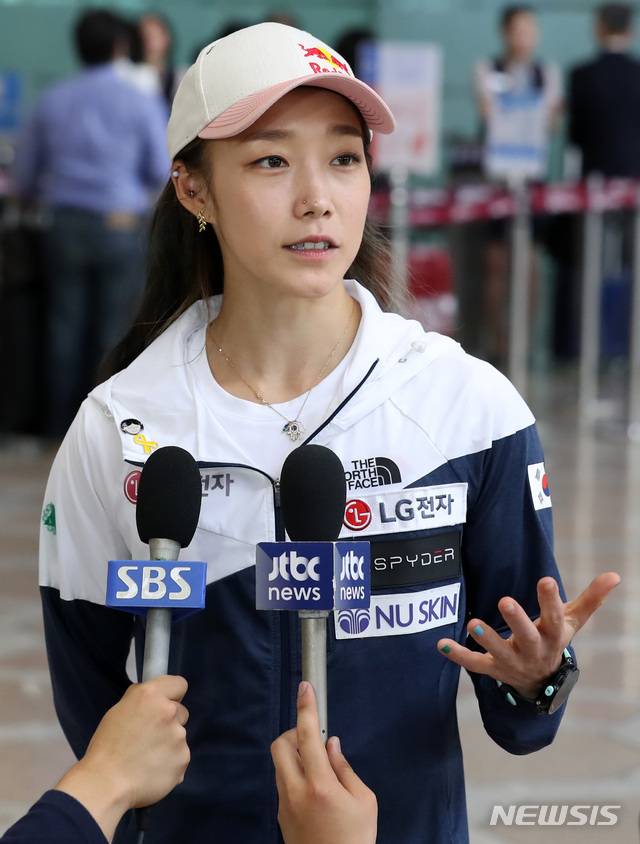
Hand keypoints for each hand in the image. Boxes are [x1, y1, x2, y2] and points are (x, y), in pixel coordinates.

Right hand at [55, 675, 189, 841]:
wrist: (105, 784)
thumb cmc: (106, 747)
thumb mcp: (119, 711)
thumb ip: (142, 701)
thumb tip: (154, 698)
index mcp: (150, 695)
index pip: (179, 684)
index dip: (172, 695)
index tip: (164, 705)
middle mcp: (168, 711)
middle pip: (181, 712)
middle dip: (169, 721)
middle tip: (148, 737)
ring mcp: (179, 736)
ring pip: (179, 736)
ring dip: (169, 744)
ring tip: (146, 758)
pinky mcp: (183, 758)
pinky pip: (180, 757)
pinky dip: (170, 763)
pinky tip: (152, 771)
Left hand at [271, 681, 376, 843]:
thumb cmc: (356, 839)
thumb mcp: (364, 801)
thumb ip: (345, 768)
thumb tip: (330, 744)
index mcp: (320, 786)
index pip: (308, 736)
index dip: (307, 708)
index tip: (305, 687)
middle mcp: (295, 792)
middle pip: (280, 745)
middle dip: (294, 733)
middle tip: (315, 739)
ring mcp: (284, 804)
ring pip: (280, 763)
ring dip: (295, 754)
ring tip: (320, 767)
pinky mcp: (280, 816)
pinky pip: (283, 782)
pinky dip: (295, 773)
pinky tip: (316, 787)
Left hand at [437, 572, 620, 698]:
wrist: (542, 684)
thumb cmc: (554, 639)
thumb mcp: (571, 621)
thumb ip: (591, 598)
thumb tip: (615, 574)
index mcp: (553, 636)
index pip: (554, 617)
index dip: (550, 600)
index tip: (545, 580)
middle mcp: (533, 650)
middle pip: (526, 636)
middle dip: (516, 620)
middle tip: (505, 601)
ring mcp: (512, 662)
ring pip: (499, 652)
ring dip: (486, 639)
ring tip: (473, 623)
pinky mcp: (492, 669)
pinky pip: (473, 665)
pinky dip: (458, 655)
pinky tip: (441, 644)